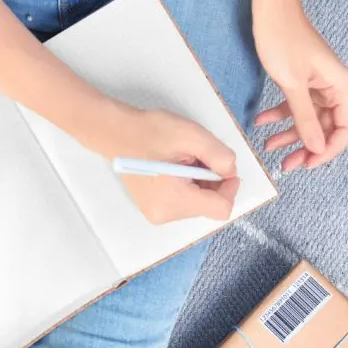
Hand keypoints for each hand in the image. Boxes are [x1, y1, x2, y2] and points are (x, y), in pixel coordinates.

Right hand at [81, 104, 240, 224]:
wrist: (117, 134)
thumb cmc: (150, 131)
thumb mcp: (192, 135)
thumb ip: (220, 155)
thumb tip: (230, 172)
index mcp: (174, 198)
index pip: (220, 209)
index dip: (229, 188)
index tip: (222, 168)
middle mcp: (165, 214)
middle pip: (209, 207)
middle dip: (212, 183)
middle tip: (197, 159)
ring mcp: (158, 215)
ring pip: (198, 206)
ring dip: (200, 185)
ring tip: (182, 163)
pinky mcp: (154, 211)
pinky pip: (185, 205)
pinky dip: (188, 188)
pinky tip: (175, 171)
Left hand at [252, 1, 347, 170]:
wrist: (270, 10)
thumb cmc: (283, 40)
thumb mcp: (292, 84)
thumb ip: (305, 118)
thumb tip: (317, 148)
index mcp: (340, 86)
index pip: (345, 129)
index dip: (329, 150)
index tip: (307, 163)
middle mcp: (333, 87)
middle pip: (326, 128)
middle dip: (306, 147)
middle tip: (286, 165)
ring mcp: (317, 85)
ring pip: (308, 120)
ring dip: (290, 135)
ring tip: (269, 148)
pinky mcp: (301, 81)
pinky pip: (295, 106)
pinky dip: (279, 117)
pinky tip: (261, 124)